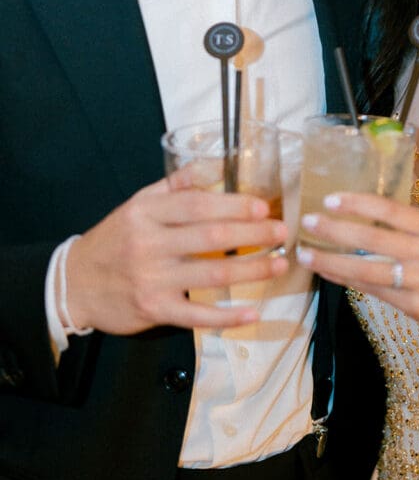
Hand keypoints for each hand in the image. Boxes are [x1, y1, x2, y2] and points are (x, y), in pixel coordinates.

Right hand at [66, 174, 288, 333]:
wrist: (75, 283)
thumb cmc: (115, 239)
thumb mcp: (138, 203)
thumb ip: (177, 184)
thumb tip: (217, 164)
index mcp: (147, 213)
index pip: (197, 205)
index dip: (233, 205)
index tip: (263, 208)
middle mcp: (149, 244)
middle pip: (211, 237)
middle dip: (253, 234)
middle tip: (282, 232)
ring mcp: (152, 279)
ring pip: (211, 273)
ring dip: (252, 270)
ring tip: (280, 264)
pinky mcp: (155, 310)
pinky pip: (197, 314)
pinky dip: (227, 316)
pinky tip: (251, 311)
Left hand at [295, 192, 418, 341]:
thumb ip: (402, 230)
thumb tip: (356, 219)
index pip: (388, 209)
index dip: (357, 203)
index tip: (330, 199)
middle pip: (372, 237)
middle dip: (335, 229)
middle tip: (308, 221)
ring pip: (365, 267)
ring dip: (331, 259)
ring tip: (305, 253)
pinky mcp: (412, 303)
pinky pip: (370, 288)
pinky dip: (344, 278)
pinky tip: (326, 272)